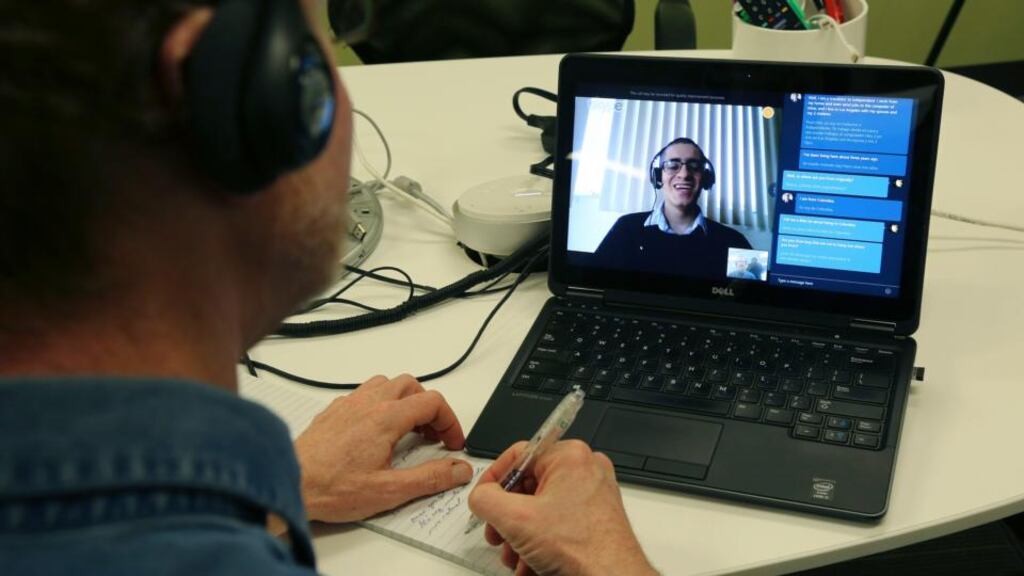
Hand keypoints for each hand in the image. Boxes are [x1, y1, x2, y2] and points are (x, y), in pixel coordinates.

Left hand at [293, 374, 473, 522]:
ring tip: (408, 428)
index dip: (450, 421)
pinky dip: (379, 404)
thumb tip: (458, 469)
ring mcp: (348, 404)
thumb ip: (430, 478)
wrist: (290, 484)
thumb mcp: (390, 491)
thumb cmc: (331, 488)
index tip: (452, 442)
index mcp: (386, 418)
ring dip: (404, 400)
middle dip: (429, 408)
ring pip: (386, 384)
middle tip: (433, 435)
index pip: (433, 402)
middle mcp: (368, 403)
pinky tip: (376, 430)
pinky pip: (363, 394)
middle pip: (412, 386)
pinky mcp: (333, 411)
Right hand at [468, 440, 656, 575]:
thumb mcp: (516, 520)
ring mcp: (594, 493)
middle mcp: (585, 469)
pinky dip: (541, 541)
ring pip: (541, 508)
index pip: (517, 455)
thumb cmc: (582, 549)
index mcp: (570, 456)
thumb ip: (486, 499)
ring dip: (521, 535)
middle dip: (508, 518)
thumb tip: (480, 496)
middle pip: (528, 485)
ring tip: (516, 556)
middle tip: (497, 535)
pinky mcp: (597, 516)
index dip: (493, 481)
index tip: (482, 502)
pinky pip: (558, 521)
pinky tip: (532, 564)